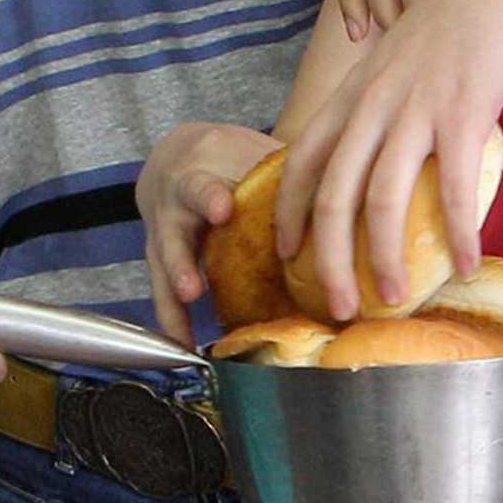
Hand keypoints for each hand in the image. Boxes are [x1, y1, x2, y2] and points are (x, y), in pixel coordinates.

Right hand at [136, 121, 282, 343]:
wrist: (175, 160)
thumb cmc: (224, 161)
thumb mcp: (245, 157)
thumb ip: (279, 177)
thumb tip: (341, 198)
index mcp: (198, 179)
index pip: (201, 186)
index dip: (211, 198)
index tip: (223, 210)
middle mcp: (172, 211)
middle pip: (172, 237)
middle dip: (181, 264)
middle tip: (193, 289)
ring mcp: (161, 239)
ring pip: (162, 272)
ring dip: (173, 304)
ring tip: (184, 332)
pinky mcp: (160, 262)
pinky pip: (162, 294)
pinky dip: (172, 321)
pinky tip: (183, 345)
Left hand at [279, 0, 502, 317]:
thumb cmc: (459, 20)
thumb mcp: (399, 59)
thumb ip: (384, 103)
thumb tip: (387, 152)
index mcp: (354, 94)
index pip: (302, 164)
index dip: (288, 216)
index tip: (288, 256)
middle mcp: (372, 104)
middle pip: (332, 197)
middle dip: (329, 261)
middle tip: (338, 307)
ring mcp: (414, 108)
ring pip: (382, 201)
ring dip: (385, 259)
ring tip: (396, 298)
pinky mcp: (462, 113)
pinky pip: (453, 190)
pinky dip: (458, 234)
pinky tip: (467, 263)